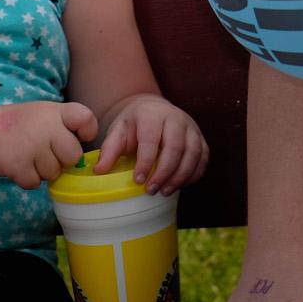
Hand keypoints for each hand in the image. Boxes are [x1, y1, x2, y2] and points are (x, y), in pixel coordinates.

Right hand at [0, 101, 96, 188]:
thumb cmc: (16, 125)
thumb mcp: (42, 113)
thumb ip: (64, 126)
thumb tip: (82, 156)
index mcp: (54, 111)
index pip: (86, 119)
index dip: (87, 132)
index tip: (77, 137)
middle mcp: (45, 126)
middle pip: (73, 156)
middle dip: (62, 160)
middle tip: (44, 153)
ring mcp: (32, 146)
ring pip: (54, 173)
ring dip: (42, 171)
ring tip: (27, 157)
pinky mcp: (17, 165)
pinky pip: (35, 183)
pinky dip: (26, 179)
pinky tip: (17, 166)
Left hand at [93, 93, 208, 195]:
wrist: (153, 109)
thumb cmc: (134, 124)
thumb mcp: (118, 132)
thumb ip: (109, 150)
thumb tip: (99, 171)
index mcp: (152, 114)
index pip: (151, 138)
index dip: (146, 162)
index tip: (137, 181)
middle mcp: (175, 117)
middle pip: (176, 147)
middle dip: (164, 172)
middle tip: (152, 191)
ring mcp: (191, 127)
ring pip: (193, 152)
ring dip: (180, 176)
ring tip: (165, 192)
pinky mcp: (200, 137)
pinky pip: (203, 157)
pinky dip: (194, 173)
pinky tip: (180, 185)